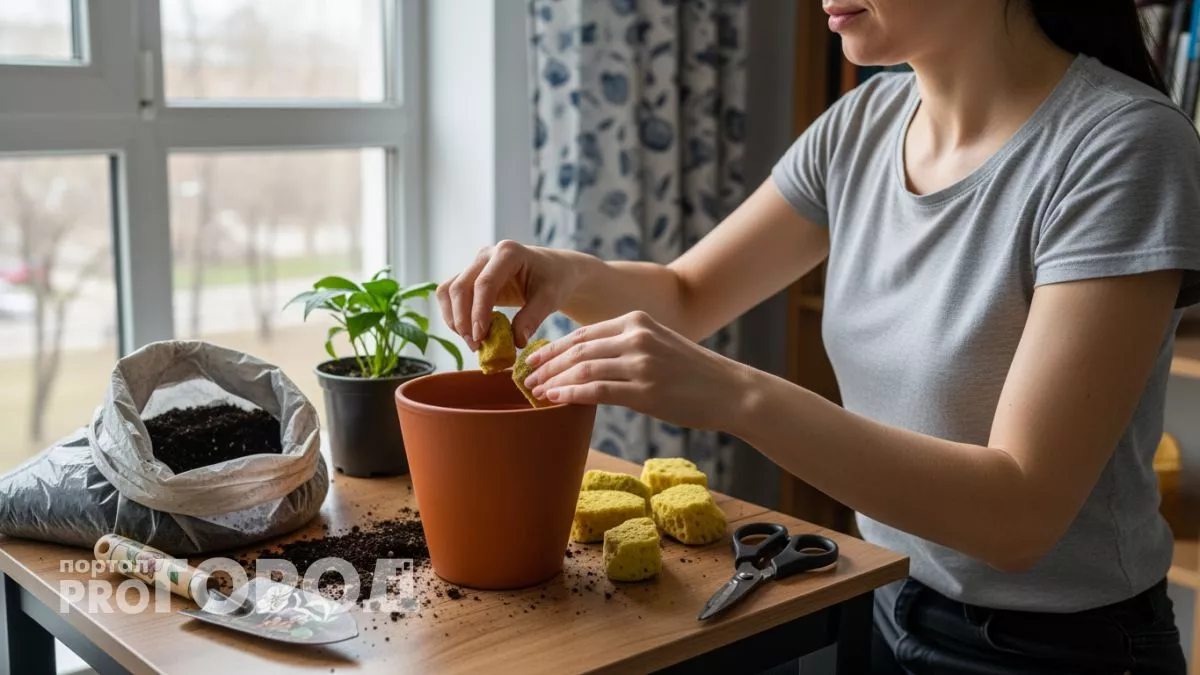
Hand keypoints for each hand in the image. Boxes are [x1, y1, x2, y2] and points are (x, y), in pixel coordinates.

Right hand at [435, 241, 587, 349]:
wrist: (554, 271)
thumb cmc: (555, 281)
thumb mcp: (551, 298)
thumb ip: (533, 317)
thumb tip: (516, 341)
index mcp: (508, 253)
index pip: (485, 284)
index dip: (478, 312)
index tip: (480, 337)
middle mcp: (486, 255)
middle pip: (460, 287)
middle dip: (462, 319)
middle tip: (475, 346)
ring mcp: (475, 264)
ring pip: (448, 290)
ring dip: (454, 319)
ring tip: (471, 342)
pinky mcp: (470, 277)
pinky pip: (451, 295)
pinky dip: (454, 316)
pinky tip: (469, 333)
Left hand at [520, 311, 750, 430]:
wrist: (731, 390)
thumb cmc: (693, 374)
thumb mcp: (658, 346)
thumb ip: (625, 347)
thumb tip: (586, 363)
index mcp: (636, 321)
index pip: (583, 334)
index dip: (553, 348)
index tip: (534, 361)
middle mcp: (636, 337)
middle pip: (576, 350)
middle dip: (546, 365)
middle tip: (525, 379)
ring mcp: (640, 363)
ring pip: (581, 370)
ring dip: (553, 381)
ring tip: (534, 392)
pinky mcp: (645, 391)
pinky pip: (596, 391)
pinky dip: (569, 395)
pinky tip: (553, 400)